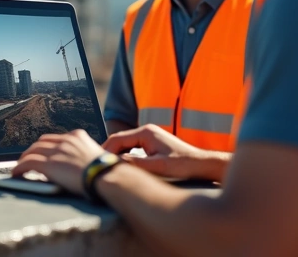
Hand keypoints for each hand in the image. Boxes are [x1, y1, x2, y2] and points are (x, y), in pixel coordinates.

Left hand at [12, 129, 106, 195]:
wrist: (107, 177)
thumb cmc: (107, 173)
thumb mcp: (96, 156)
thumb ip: (83, 156)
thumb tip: (77, 165)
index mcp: (77, 136)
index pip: (56, 138)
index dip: (47, 145)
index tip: (43, 151)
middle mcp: (65, 140)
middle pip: (42, 141)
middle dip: (34, 149)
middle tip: (29, 157)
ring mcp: (56, 151)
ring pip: (32, 150)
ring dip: (25, 158)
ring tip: (20, 166)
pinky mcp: (49, 163)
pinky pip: (28, 162)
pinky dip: (19, 167)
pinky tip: (16, 173)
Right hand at [103, 124, 228, 181]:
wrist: (201, 164)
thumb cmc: (182, 165)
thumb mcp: (157, 167)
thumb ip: (134, 163)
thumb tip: (113, 162)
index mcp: (146, 132)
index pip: (117, 139)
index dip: (104, 151)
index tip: (96, 164)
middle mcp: (146, 131)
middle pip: (119, 140)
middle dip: (108, 153)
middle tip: (98, 167)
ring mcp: (149, 136)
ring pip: (125, 144)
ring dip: (116, 155)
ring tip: (107, 168)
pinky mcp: (152, 144)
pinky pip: (132, 148)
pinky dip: (124, 156)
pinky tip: (122, 167)